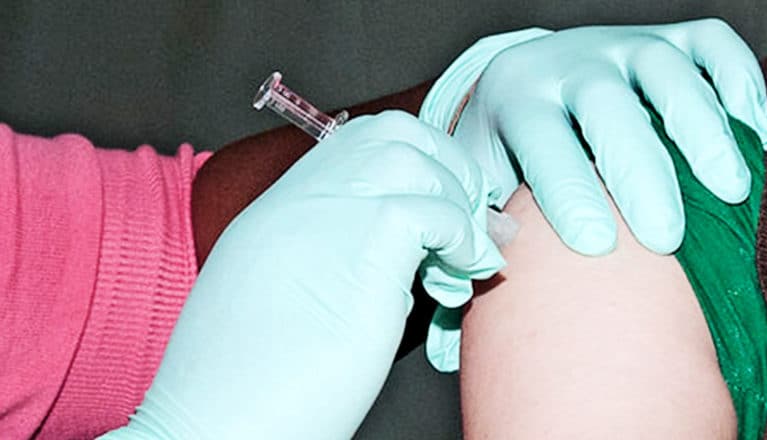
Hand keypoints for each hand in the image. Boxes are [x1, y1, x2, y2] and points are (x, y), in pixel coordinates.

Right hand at [100, 111, 503, 438]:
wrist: (215, 425)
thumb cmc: (257, 382)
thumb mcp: (293, 298)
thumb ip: (345, 259)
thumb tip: (416, 252)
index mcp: (279, 211)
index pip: (358, 145)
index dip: (414, 165)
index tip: (442, 207)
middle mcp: (299, 200)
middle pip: (389, 134)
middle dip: (444, 166)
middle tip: (467, 221)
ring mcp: (324, 215)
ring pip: (412, 156)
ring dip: (455, 199)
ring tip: (468, 254)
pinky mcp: (358, 248)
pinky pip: (432, 210)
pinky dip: (462, 236)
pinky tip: (465, 272)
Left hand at [454, 18, 766, 254]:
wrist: (524, 75)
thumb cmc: (505, 144)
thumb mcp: (479, 174)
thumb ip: (485, 215)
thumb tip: (499, 261)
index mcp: (517, 97)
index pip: (542, 141)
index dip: (568, 192)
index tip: (595, 246)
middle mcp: (570, 62)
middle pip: (607, 107)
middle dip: (638, 173)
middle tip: (663, 239)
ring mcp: (621, 44)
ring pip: (665, 72)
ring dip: (702, 131)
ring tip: (729, 192)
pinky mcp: (666, 36)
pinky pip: (710, 44)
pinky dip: (739, 82)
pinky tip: (754, 135)